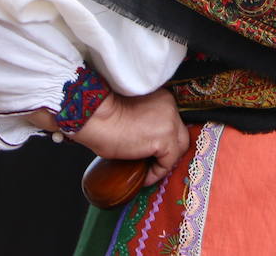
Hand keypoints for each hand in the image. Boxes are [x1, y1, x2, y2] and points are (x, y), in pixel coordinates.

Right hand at [70, 88, 190, 186]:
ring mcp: (170, 122)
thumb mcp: (131, 113)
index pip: (172, 123)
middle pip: (180, 134)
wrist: (95, 114)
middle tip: (154, 164)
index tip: (152, 153)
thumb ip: (146, 124)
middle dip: (170, 151)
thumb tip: (145, 146)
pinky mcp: (165, 138)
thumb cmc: (102, 116)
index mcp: (163, 98)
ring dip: (164, 162)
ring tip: (148, 172)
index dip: (164, 139)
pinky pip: (168, 162)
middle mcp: (171, 107)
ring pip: (178, 148)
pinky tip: (144, 178)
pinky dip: (157, 173)